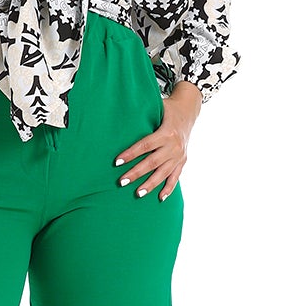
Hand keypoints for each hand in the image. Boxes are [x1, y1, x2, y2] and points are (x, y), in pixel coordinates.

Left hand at [113, 81, 202, 200]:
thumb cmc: (167, 109)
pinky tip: (160, 198)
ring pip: (163, 173)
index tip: (117, 162)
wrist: (188, 111)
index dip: (131, 154)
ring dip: (150, 184)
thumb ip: (142, 114)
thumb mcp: (157, 107)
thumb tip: (120, 115)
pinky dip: (169, 188)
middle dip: (136, 173)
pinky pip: (175, 177)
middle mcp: (174, 146)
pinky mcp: (183, 161)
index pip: (145, 145)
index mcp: (166, 132)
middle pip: (152, 162)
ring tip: (138, 193)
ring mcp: (179, 155)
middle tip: (122, 182)